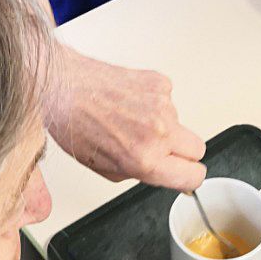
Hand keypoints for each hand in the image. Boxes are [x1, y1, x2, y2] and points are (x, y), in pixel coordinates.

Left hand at [48, 47, 205, 190]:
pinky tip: (130, 102)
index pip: (194, 175)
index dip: (189, 177)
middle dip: (182, 152)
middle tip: (160, 148)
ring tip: (130, 119)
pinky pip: (168, 100)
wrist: (62, 86)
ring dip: (162, 124)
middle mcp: (158, 131)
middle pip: (198, 149)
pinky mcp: (159, 82)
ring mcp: (161, 104)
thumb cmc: (74, 124)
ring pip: (180, 122)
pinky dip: (153, 103)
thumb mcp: (103, 167)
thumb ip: (139, 173)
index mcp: (144, 158)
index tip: (183, 173)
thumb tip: (163, 172)